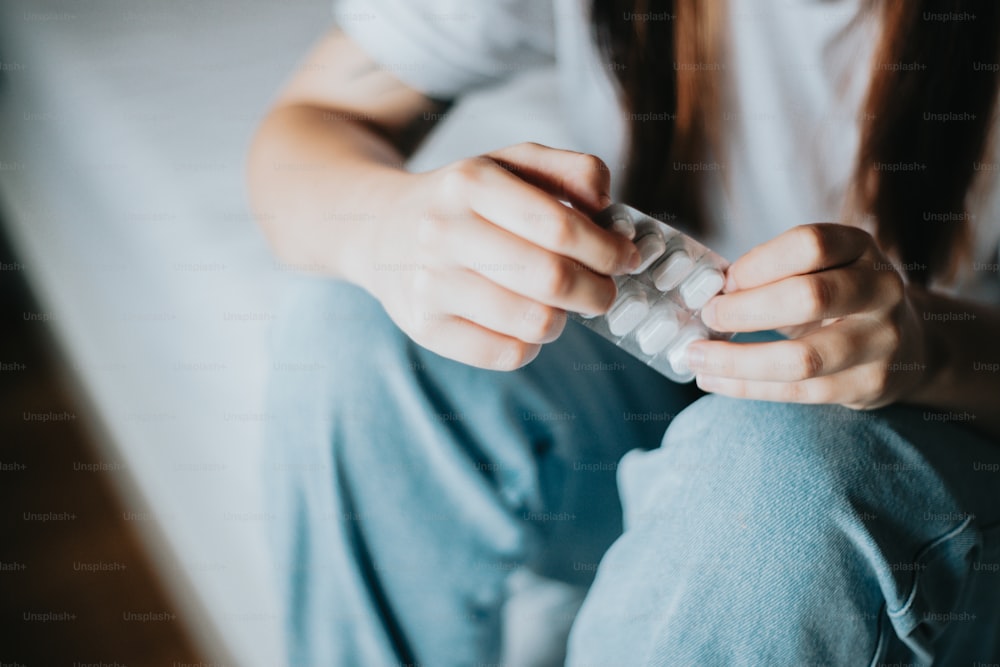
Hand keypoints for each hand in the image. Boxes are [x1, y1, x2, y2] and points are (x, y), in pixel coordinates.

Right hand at [361, 142, 640, 369]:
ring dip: (565, 319)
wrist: (379, 229)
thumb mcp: (510, 162)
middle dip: (598, 291)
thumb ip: (570, 169)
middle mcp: (442, 232)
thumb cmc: (464, 200)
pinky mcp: (424, 328)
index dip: (607, 250)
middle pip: (552, 279)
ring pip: (534, 322)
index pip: (560, 227)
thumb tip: (605, 203)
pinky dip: (531, 344)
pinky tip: (525, 323)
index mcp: (470, 182)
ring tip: (562, 305)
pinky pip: (507, 354)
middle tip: (606, 291)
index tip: (626, 258)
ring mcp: (429, 285)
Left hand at [687, 224, 927, 408]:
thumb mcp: (818, 269)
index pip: (810, 245)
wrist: (903, 344)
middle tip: (708, 316)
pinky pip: (798, 391)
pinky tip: (713, 379)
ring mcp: (881, 340)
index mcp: (860, 248)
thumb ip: (772, 274)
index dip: (758, 263)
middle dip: (745, 309)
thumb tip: (708, 293)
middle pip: (809, 297)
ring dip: (738, 359)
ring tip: (697, 356)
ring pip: (802, 358)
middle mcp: (880, 290)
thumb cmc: (837, 300)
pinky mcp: (869, 384)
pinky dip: (746, 386)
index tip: (723, 282)